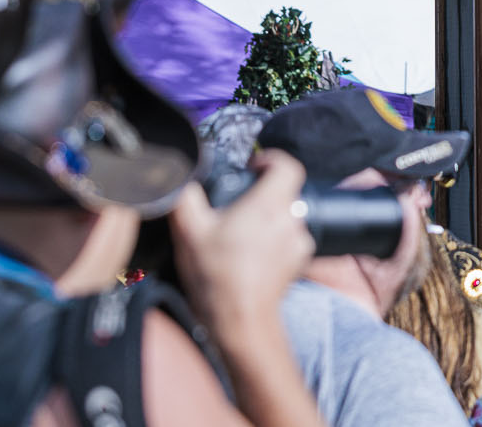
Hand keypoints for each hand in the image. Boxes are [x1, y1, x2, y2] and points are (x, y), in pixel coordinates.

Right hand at [169, 148, 314, 337]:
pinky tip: (251, 255)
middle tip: (237, 205)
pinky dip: (273, 240)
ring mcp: (299, 241)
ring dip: (268, 219)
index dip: (270, 159)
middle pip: (285, 191)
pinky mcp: (300, 262)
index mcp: (270, 203)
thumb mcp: (189, 232)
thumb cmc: (216, 277)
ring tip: (240, 234)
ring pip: (287, 216)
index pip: (288, 165)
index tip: (252, 167)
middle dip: (263, 192)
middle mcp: (291, 218)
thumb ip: (186, 197)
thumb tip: (181, 177)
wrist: (240, 321)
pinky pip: (288, 239)